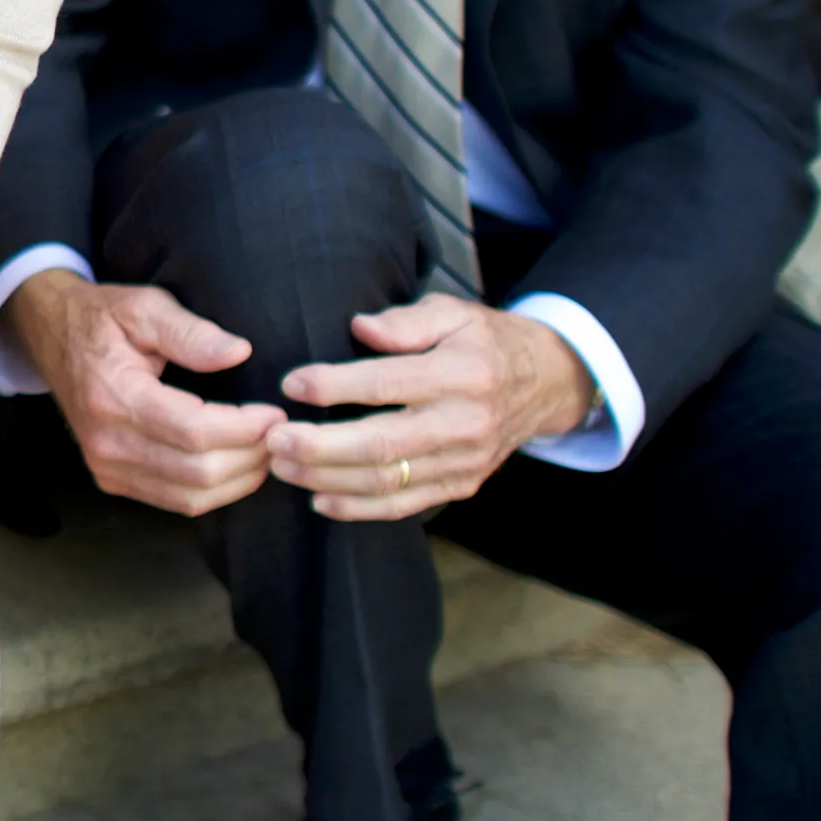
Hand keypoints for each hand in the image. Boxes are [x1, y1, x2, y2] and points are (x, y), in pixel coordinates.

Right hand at [13, 271, 281, 516]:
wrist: (52, 336)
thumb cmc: (103, 319)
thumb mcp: (144, 306)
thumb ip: (191, 332)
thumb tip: (239, 352)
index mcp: (113, 397)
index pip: (194, 432)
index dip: (245, 429)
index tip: (275, 412)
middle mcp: (106, 443)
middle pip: (199, 472)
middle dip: (251, 456)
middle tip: (279, 432)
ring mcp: (107, 467)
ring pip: (192, 497)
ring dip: (240, 479)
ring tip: (265, 449)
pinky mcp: (112, 480)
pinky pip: (177, 501)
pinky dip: (216, 490)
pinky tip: (237, 463)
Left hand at [266, 297, 597, 521]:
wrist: (546, 383)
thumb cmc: (484, 342)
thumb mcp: (453, 312)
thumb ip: (406, 321)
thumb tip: (358, 327)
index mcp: (462, 373)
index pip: (387, 384)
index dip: (334, 386)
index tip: (291, 384)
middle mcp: (465, 423)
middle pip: (381, 444)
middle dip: (319, 447)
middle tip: (273, 440)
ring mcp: (465, 461)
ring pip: (387, 481)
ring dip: (328, 479)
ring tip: (281, 467)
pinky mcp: (462, 484)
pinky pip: (405, 505)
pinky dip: (359, 508)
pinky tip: (320, 499)